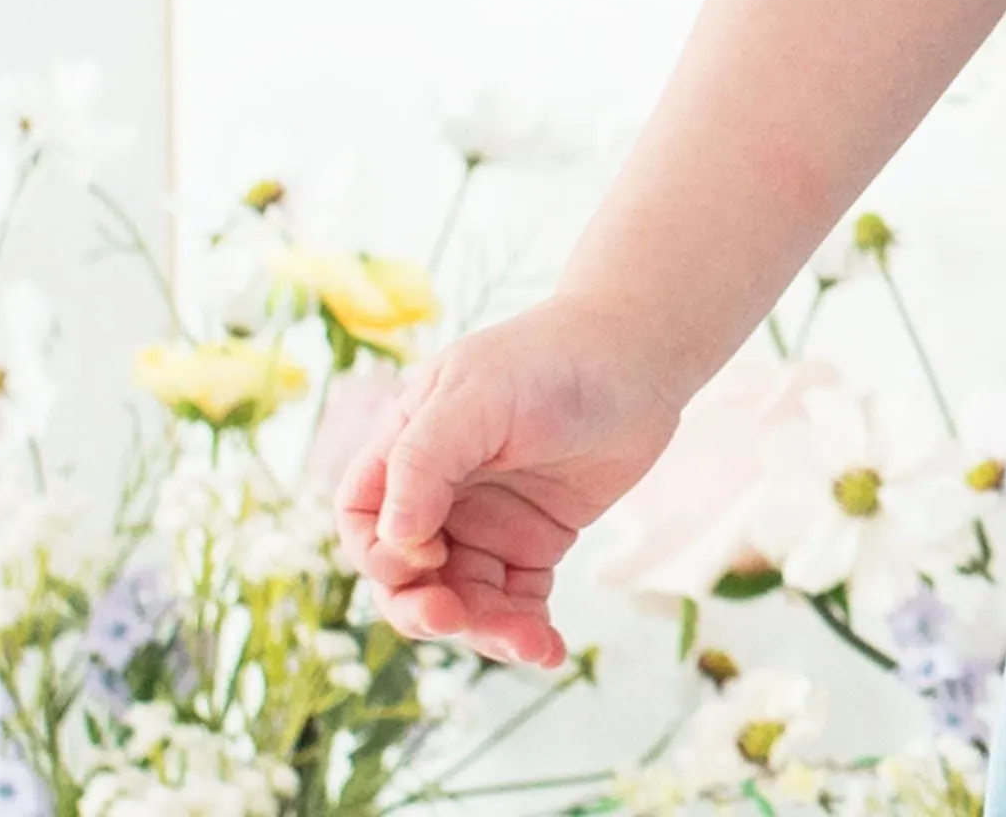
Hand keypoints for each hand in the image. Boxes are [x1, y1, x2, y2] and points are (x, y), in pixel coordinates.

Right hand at [332, 299, 684, 668]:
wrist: (641, 354)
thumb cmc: (553, 359)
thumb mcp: (479, 394)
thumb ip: (425, 459)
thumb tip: (390, 538)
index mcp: (408, 449)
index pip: (364, 520)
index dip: (382, 553)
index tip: (430, 555)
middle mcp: (441, 493)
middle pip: (406, 577)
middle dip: (424, 609)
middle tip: (457, 619)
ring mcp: (486, 523)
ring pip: (463, 599)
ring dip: (486, 631)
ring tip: (530, 643)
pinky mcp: (533, 544)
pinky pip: (515, 602)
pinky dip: (526, 631)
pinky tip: (550, 651)